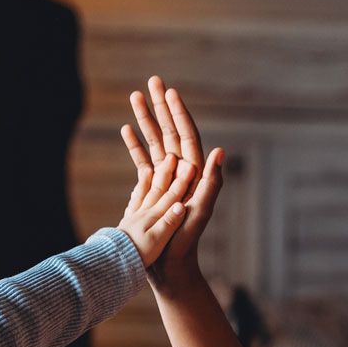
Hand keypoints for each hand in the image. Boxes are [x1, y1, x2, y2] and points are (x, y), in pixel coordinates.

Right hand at [120, 76, 224, 290]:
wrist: (171, 266)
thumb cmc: (186, 242)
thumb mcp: (200, 212)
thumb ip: (212, 183)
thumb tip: (222, 152)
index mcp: (196, 174)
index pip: (187, 136)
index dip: (179, 113)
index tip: (169, 91)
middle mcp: (183, 172)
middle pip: (170, 132)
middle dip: (161, 106)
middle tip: (152, 80)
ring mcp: (168, 179)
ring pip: (156, 141)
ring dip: (146, 119)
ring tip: (134, 96)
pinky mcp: (154, 188)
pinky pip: (144, 160)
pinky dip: (135, 144)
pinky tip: (126, 128)